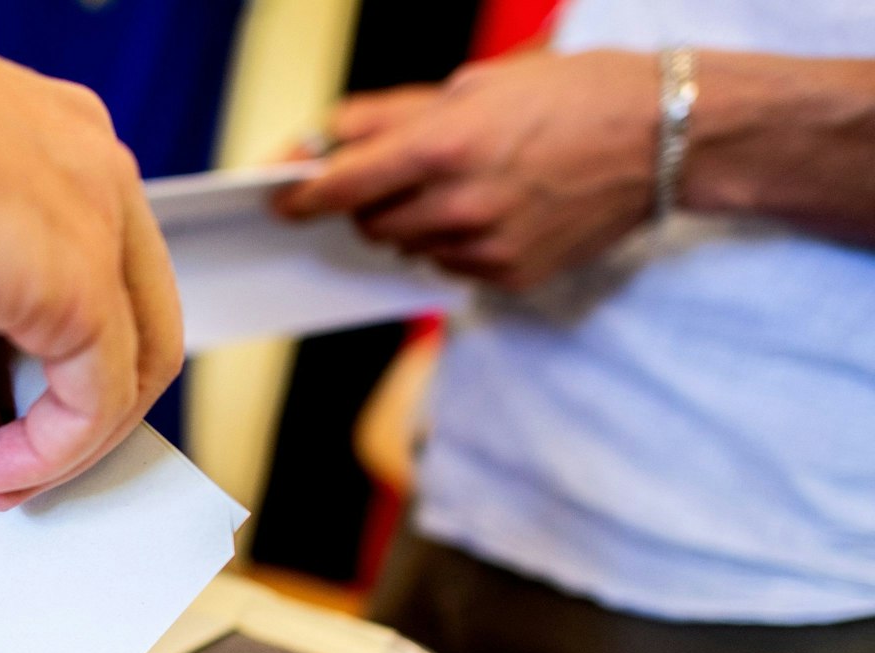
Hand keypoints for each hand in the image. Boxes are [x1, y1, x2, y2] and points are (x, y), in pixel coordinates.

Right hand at [0, 3, 181, 508]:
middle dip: (76, 417)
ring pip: (134, 362)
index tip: (1, 433)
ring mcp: (92, 212)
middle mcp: (82, 167)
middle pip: (135, 322)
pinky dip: (51, 454)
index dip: (55, 373)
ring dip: (66, 446)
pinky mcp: (77, 274)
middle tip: (9, 472)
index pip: (91, 282)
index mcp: (41, 151)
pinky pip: (100, 396)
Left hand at [274, 52, 661, 289]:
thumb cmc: (571, 95)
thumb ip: (391, 116)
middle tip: (398, 175)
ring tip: (461, 185)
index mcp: (445, 146)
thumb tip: (329, 135)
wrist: (664, 136)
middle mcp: (460, 203)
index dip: (303, 195)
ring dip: (413, 223)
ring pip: (409, 248)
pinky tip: (493, 210)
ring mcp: (487, 246)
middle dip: (369, 202)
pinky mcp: (513, 275)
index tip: (282, 200)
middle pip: (371, 223)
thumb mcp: (477, 83)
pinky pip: (452, 268)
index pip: (343, 186)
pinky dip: (454, 244)